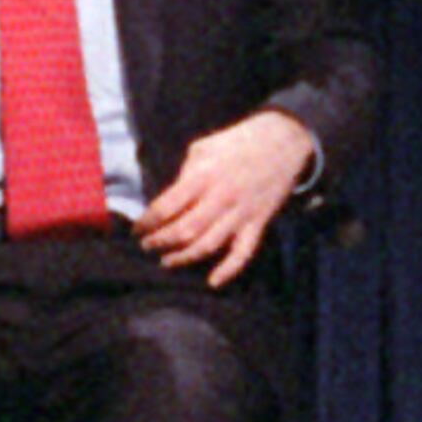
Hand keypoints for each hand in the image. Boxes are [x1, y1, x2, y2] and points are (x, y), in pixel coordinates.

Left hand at [140, 111, 316, 285]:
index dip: (147, 222)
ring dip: (183, 258)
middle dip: (159, 242)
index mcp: (203, 176)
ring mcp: (241, 212)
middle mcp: (221, 198)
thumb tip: (171, 202)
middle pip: (183, 231)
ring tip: (167, 261)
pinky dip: (229, 270)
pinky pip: (243, 252)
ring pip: (207, 245)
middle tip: (147, 245)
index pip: (166, 207)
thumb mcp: (203, 148)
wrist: (284, 139)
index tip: (137, 229)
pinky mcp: (258, 222)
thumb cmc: (238, 141)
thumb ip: (185, 176)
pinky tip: (213, 281)